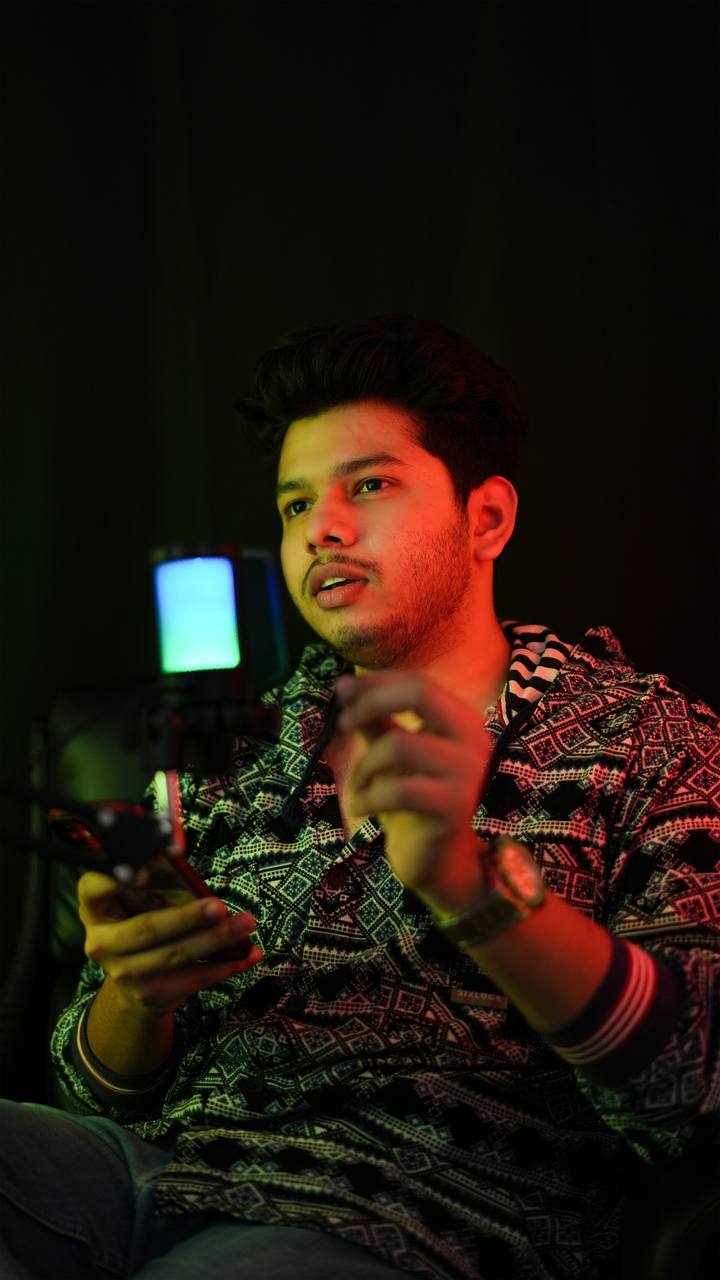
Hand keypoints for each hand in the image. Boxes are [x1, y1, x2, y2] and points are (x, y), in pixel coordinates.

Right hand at [78, 871, 262, 1017]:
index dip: (115, 880)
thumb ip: (154, 884)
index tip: (143, 870)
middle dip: (188, 918)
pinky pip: (193, 978)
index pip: (93, 889)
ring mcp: (124, 973)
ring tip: (246, 923)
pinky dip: (225, 966)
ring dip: (216, 940)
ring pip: (176, 955)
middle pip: (147, 929)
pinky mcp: (150, 994)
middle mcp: (102, 943)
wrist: (134, 985)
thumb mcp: (135, 902)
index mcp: (94, 909)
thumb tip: (189, 863)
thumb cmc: (140, 925)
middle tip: (219, 906)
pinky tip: (247, 954)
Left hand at [335, 671, 493, 910]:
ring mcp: (467, 773)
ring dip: (364, 765)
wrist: (438, 860)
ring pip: (400, 745)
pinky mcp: (454, 807)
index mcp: (460, 718)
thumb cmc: (413, 800)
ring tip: (356, 785)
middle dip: (371, 703)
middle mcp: (472, 738)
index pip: (416, 682)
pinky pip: (399, 790)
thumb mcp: (392, 752)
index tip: (340, 692)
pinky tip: (360, 806)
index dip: (374, 683)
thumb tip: (343, 683)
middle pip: (420, 694)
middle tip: (343, 724)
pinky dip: (368, 796)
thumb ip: (375, 718)